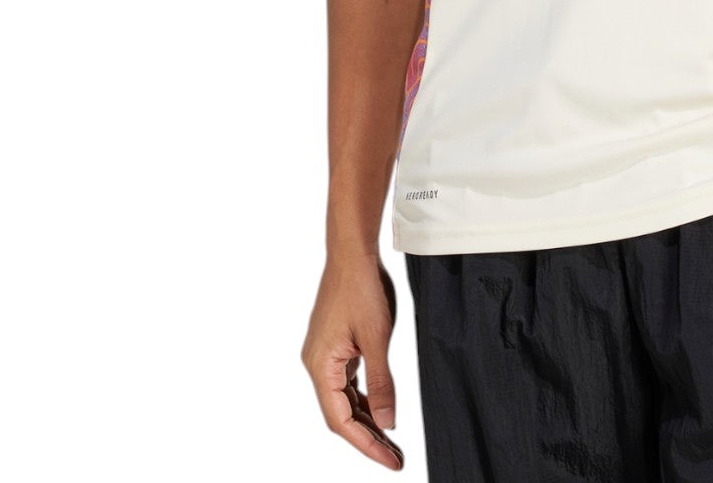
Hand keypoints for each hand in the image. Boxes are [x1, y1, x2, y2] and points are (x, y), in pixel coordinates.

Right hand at [301, 253, 405, 469]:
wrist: (352, 252)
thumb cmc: (361, 288)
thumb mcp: (377, 338)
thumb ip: (382, 383)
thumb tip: (387, 422)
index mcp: (321, 366)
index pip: (341, 420)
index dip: (366, 445)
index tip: (390, 460)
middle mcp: (317, 364)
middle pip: (341, 414)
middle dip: (367, 437)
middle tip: (395, 457)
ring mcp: (325, 355)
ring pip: (344, 399)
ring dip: (366, 418)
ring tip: (391, 439)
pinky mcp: (334, 345)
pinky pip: (347, 381)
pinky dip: (363, 397)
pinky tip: (380, 406)